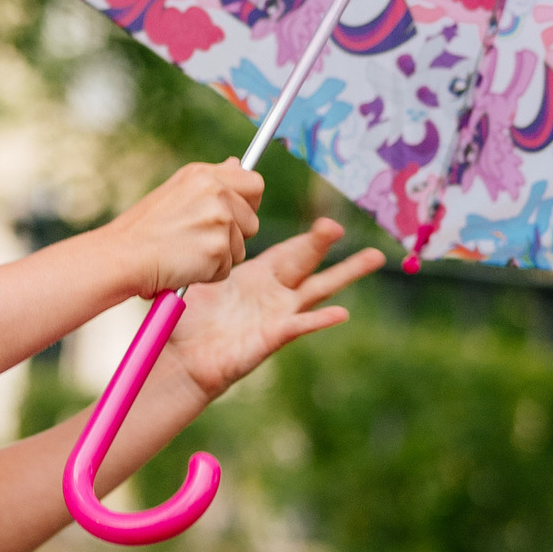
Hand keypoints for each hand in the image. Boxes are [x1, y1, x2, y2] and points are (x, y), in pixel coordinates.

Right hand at [119, 159, 263, 295]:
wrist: (122, 256)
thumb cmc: (143, 230)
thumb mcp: (176, 192)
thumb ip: (212, 182)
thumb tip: (237, 163)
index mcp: (203, 175)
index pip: (253, 183)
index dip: (248, 204)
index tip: (233, 216)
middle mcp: (215, 192)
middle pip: (252, 220)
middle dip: (235, 236)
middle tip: (201, 241)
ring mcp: (219, 220)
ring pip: (241, 247)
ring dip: (219, 257)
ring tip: (186, 253)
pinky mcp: (218, 248)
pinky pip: (226, 269)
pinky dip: (208, 274)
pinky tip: (184, 266)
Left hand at [167, 215, 382, 397]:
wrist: (178, 358)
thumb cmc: (186, 317)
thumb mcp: (197, 267)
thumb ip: (212, 231)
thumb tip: (216, 193)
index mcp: (258, 278)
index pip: (293, 252)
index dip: (311, 237)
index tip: (326, 220)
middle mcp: (273, 296)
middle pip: (310, 265)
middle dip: (324, 244)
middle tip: (338, 225)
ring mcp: (277, 318)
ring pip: (318, 292)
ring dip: (346, 274)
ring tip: (374, 258)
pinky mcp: (270, 338)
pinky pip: (298, 326)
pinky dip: (319, 320)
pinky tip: (341, 313)